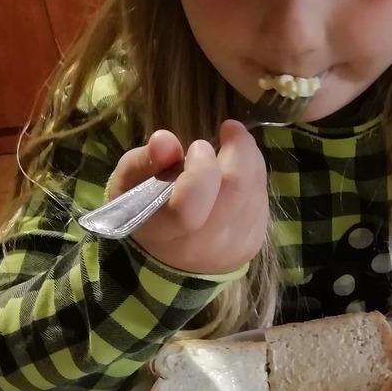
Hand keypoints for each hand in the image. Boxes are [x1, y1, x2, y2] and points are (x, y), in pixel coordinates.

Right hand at [107, 121, 268, 273]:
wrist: (172, 261)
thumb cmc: (146, 214)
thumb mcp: (129, 186)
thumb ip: (144, 161)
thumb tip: (166, 139)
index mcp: (166, 231)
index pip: (190, 205)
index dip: (201, 168)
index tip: (198, 146)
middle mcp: (203, 244)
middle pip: (235, 191)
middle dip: (239, 149)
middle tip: (230, 129)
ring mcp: (233, 247)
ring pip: (255, 192)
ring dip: (250, 160)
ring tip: (233, 147)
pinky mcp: (253, 243)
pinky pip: (263, 201)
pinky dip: (256, 178)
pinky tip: (240, 172)